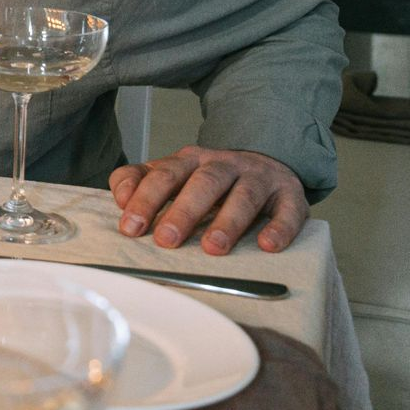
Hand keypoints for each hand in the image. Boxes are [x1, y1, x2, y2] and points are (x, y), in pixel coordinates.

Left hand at [108, 145, 308, 254]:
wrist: (265, 161)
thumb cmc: (209, 179)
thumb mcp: (172, 174)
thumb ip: (138, 181)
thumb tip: (120, 198)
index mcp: (189, 161)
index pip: (163, 176)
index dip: (145, 200)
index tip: (130, 228)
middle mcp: (223, 165)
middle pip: (202, 183)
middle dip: (183, 211)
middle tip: (166, 240)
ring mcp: (258, 177)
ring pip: (244, 196)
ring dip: (228, 222)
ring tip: (213, 247)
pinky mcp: (289, 194)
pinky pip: (288, 210)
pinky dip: (280, 227)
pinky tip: (269, 245)